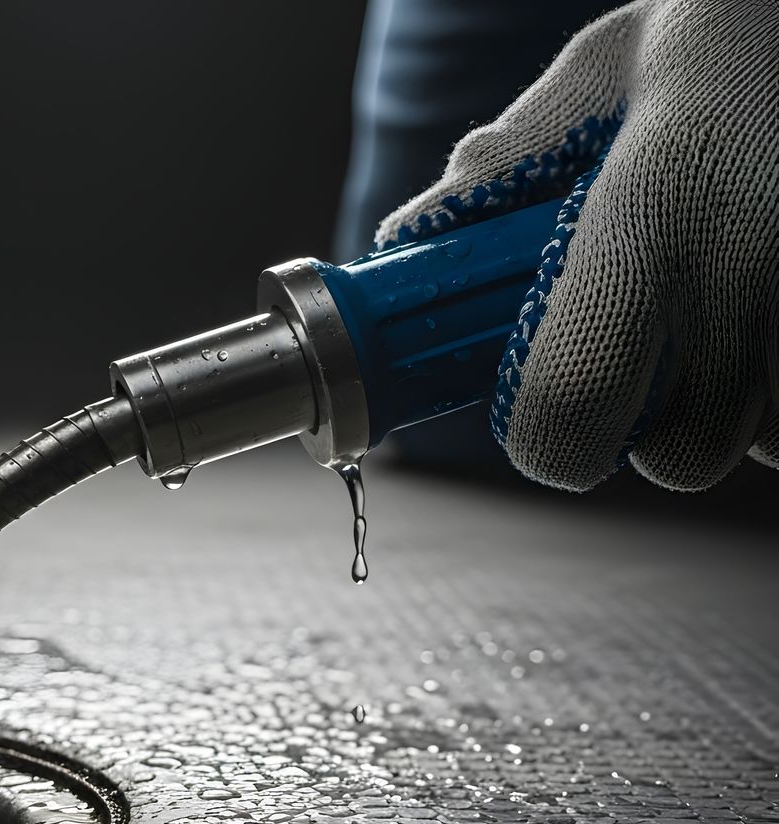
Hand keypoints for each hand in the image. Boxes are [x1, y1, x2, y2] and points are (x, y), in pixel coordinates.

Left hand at [375, 0, 777, 491]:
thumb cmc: (732, 31)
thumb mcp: (606, 71)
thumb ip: (508, 161)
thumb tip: (406, 236)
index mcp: (649, 214)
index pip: (570, 409)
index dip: (546, 435)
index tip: (538, 407)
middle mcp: (746, 272)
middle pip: (678, 457)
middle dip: (646, 427)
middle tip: (644, 354)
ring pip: (759, 445)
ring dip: (733, 410)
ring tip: (726, 317)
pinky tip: (774, 324)